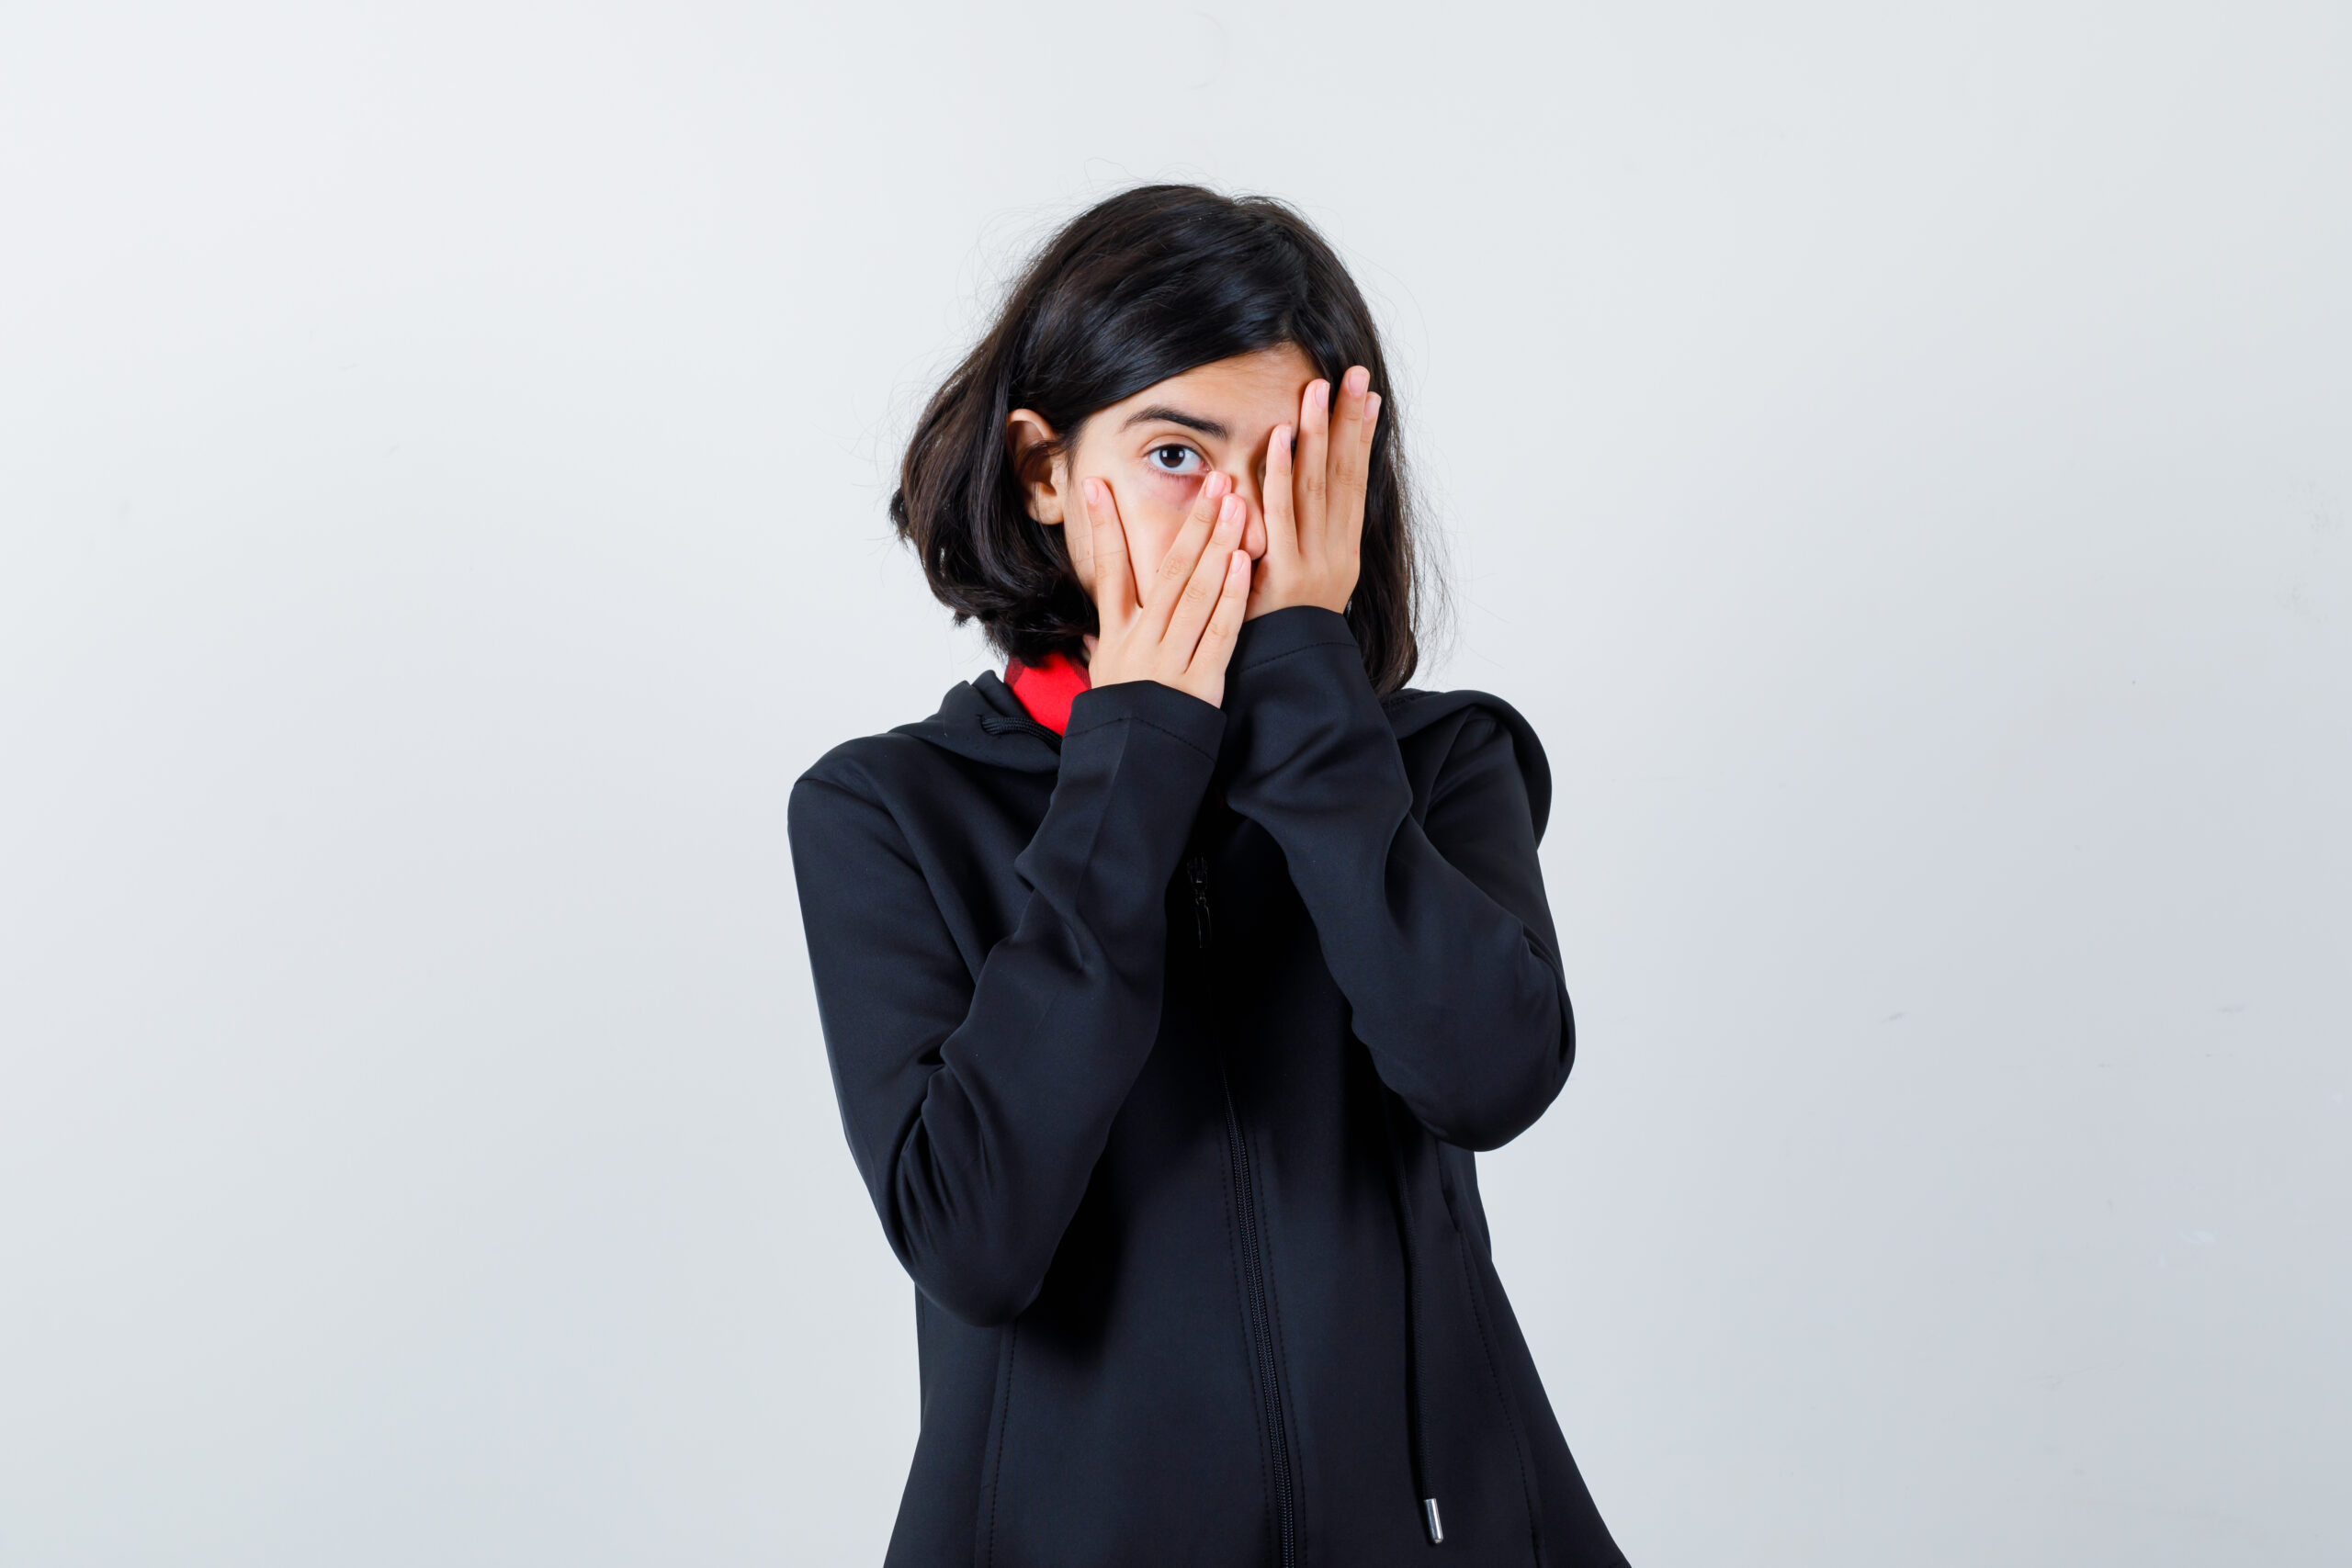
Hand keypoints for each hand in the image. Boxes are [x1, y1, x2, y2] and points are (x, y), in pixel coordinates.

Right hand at [1080, 468, 1253, 707]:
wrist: (1132, 769)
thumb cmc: (1122, 722)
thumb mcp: (1103, 681)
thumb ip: (1101, 650)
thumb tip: (1090, 632)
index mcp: (1117, 635)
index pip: (1108, 571)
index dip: (1102, 528)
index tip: (1098, 485)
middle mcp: (1143, 641)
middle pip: (1169, 570)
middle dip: (1193, 522)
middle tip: (1214, 480)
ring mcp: (1171, 660)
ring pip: (1197, 592)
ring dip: (1218, 545)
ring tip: (1237, 506)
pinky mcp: (1201, 683)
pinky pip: (1220, 633)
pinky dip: (1232, 598)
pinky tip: (1243, 565)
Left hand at [1249, 365, 1379, 619]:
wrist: (1286, 682)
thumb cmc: (1284, 634)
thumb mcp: (1303, 585)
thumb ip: (1306, 544)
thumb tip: (1305, 503)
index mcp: (1343, 553)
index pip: (1355, 484)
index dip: (1362, 438)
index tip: (1368, 397)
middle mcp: (1336, 553)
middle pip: (1344, 476)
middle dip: (1349, 423)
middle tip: (1354, 375)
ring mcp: (1313, 563)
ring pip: (1317, 488)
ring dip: (1318, 435)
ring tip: (1318, 391)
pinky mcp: (1285, 574)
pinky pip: (1282, 516)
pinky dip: (1281, 474)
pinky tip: (1279, 437)